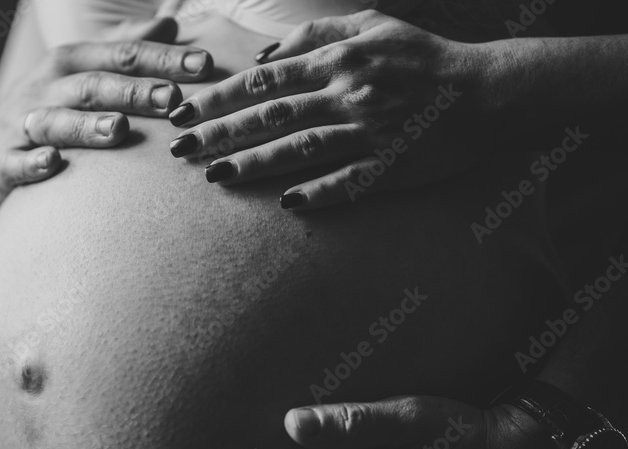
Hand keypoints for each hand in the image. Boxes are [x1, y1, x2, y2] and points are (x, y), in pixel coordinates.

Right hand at [0, 16, 212, 192]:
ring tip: (119, 130)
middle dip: (132, 91)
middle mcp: (46, 87)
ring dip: (86, 125)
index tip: (204, 65)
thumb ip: (126, 49)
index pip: (123, 55)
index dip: (163, 59)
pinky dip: (33, 163)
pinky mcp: (5, 159)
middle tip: (170, 99)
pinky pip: (18, 161)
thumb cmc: (56, 103)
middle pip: (94, 85)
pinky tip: (53, 163)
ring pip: (56, 121)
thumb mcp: (86, 70)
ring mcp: (23, 122)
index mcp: (71, 61)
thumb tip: (169, 24)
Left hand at [167, 10, 496, 208]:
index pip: (263, 80)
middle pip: (270, 115)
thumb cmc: (423, 57)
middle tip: (180, 149)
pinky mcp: (390, 166)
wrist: (487, 92)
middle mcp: (348, 94)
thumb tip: (264, 59)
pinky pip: (347, 181)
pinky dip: (317, 191)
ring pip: (298, 148)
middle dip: (219, 132)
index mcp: (340, 59)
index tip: (182, 112)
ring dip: (254, 163)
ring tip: (216, 175)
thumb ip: (316, 34)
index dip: (218, 97)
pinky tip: (285, 203)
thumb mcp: (372, 25)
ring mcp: (369, 133)